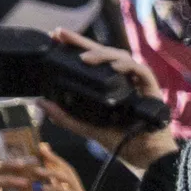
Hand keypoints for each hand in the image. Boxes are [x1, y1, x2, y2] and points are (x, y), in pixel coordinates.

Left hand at [52, 29, 180, 165]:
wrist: (144, 156)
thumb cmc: (120, 139)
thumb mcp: (86, 127)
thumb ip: (64, 116)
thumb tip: (39, 103)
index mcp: (108, 83)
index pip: (91, 59)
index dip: (75, 46)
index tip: (55, 37)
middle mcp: (122, 78)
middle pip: (102, 52)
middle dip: (82, 41)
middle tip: (62, 34)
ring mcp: (136, 81)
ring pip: (121, 56)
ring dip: (102, 53)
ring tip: (84, 57)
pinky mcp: (151, 88)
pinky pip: (141, 70)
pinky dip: (127, 66)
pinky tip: (115, 66)